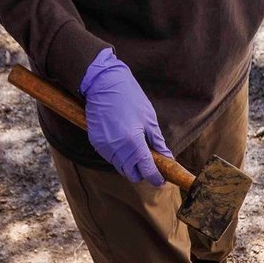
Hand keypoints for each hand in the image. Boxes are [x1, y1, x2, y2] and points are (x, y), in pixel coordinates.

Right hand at [81, 48, 170, 184]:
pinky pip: (110, 157)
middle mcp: (117, 149)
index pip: (147, 170)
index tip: (162, 179)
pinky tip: (123, 142)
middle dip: (142, 172)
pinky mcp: (96, 143)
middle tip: (150, 163)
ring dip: (130, 164)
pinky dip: (119, 156)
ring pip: (120, 167)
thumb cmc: (129, 97)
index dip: (156, 178)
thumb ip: (157, 142)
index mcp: (133, 143)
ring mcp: (104, 147)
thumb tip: (167, 158)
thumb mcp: (149, 119)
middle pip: (132, 174)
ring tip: (137, 149)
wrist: (103, 83)